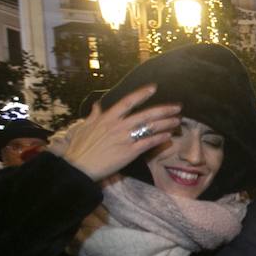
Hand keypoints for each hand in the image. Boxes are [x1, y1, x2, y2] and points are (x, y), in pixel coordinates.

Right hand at [62, 85, 181, 181]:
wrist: (78, 168)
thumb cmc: (79, 148)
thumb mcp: (84, 127)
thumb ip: (93, 116)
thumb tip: (97, 105)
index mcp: (107, 118)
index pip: (127, 102)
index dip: (141, 94)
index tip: (154, 88)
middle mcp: (118, 126)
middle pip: (145, 114)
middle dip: (163, 110)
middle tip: (177, 107)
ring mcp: (125, 139)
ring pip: (150, 128)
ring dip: (166, 123)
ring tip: (177, 121)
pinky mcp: (129, 152)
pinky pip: (148, 143)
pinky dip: (159, 139)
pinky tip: (168, 136)